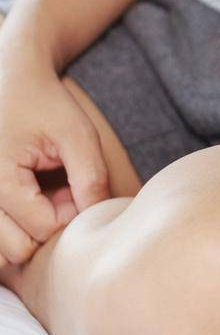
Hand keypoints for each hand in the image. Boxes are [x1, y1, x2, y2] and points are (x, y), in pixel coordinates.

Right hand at [0, 44, 110, 270]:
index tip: (75, 185)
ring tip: (41, 197)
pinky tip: (27, 203)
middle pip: (17, 249)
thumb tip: (95, 221)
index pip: (42, 228)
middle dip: (47, 228)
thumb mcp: (78, 134)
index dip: (70, 213)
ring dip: (28, 232)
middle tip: (58, 194)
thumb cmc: (44, 104)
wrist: (12, 81)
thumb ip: (90, 177)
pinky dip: (13, 230)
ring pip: (2, 253)